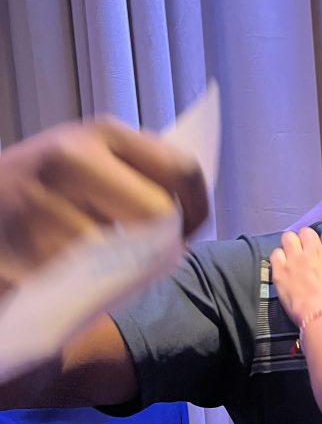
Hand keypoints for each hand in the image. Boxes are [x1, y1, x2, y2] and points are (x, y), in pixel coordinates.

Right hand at [0, 118, 207, 296]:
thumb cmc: (45, 187)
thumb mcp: (89, 160)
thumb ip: (137, 175)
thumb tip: (191, 215)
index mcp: (100, 133)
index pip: (181, 168)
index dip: (199, 205)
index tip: (192, 227)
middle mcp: (70, 159)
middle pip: (160, 215)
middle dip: (165, 241)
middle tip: (154, 256)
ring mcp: (42, 203)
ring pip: (123, 258)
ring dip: (123, 271)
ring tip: (101, 264)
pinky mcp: (21, 249)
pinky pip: (84, 285)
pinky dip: (86, 290)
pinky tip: (72, 277)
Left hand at [270, 228, 321, 325]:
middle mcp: (313, 251)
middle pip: (306, 232)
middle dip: (306, 240)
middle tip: (305, 252)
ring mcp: (295, 259)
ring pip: (288, 237)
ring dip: (290, 244)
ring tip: (291, 255)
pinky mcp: (280, 270)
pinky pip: (275, 254)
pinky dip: (278, 258)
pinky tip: (282, 266)